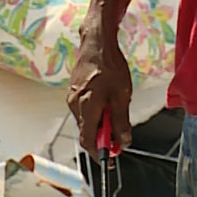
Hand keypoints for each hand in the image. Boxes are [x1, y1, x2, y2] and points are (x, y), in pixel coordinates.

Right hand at [65, 23, 133, 154]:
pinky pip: (84, 110)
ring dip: (100, 123)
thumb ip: (121, 120)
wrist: (96, 42)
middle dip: (103, 136)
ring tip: (116, 107)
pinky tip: (107, 100)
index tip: (113, 155)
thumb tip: (124, 141)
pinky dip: (96, 112)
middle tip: (121, 133)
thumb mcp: (122, 95)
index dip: (101, 152)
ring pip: (86, 120)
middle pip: (87, 132)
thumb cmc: (111, 65)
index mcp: (86, 107)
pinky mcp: (73, 91)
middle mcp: (75, 105)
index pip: (88, 141)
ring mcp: (72, 98)